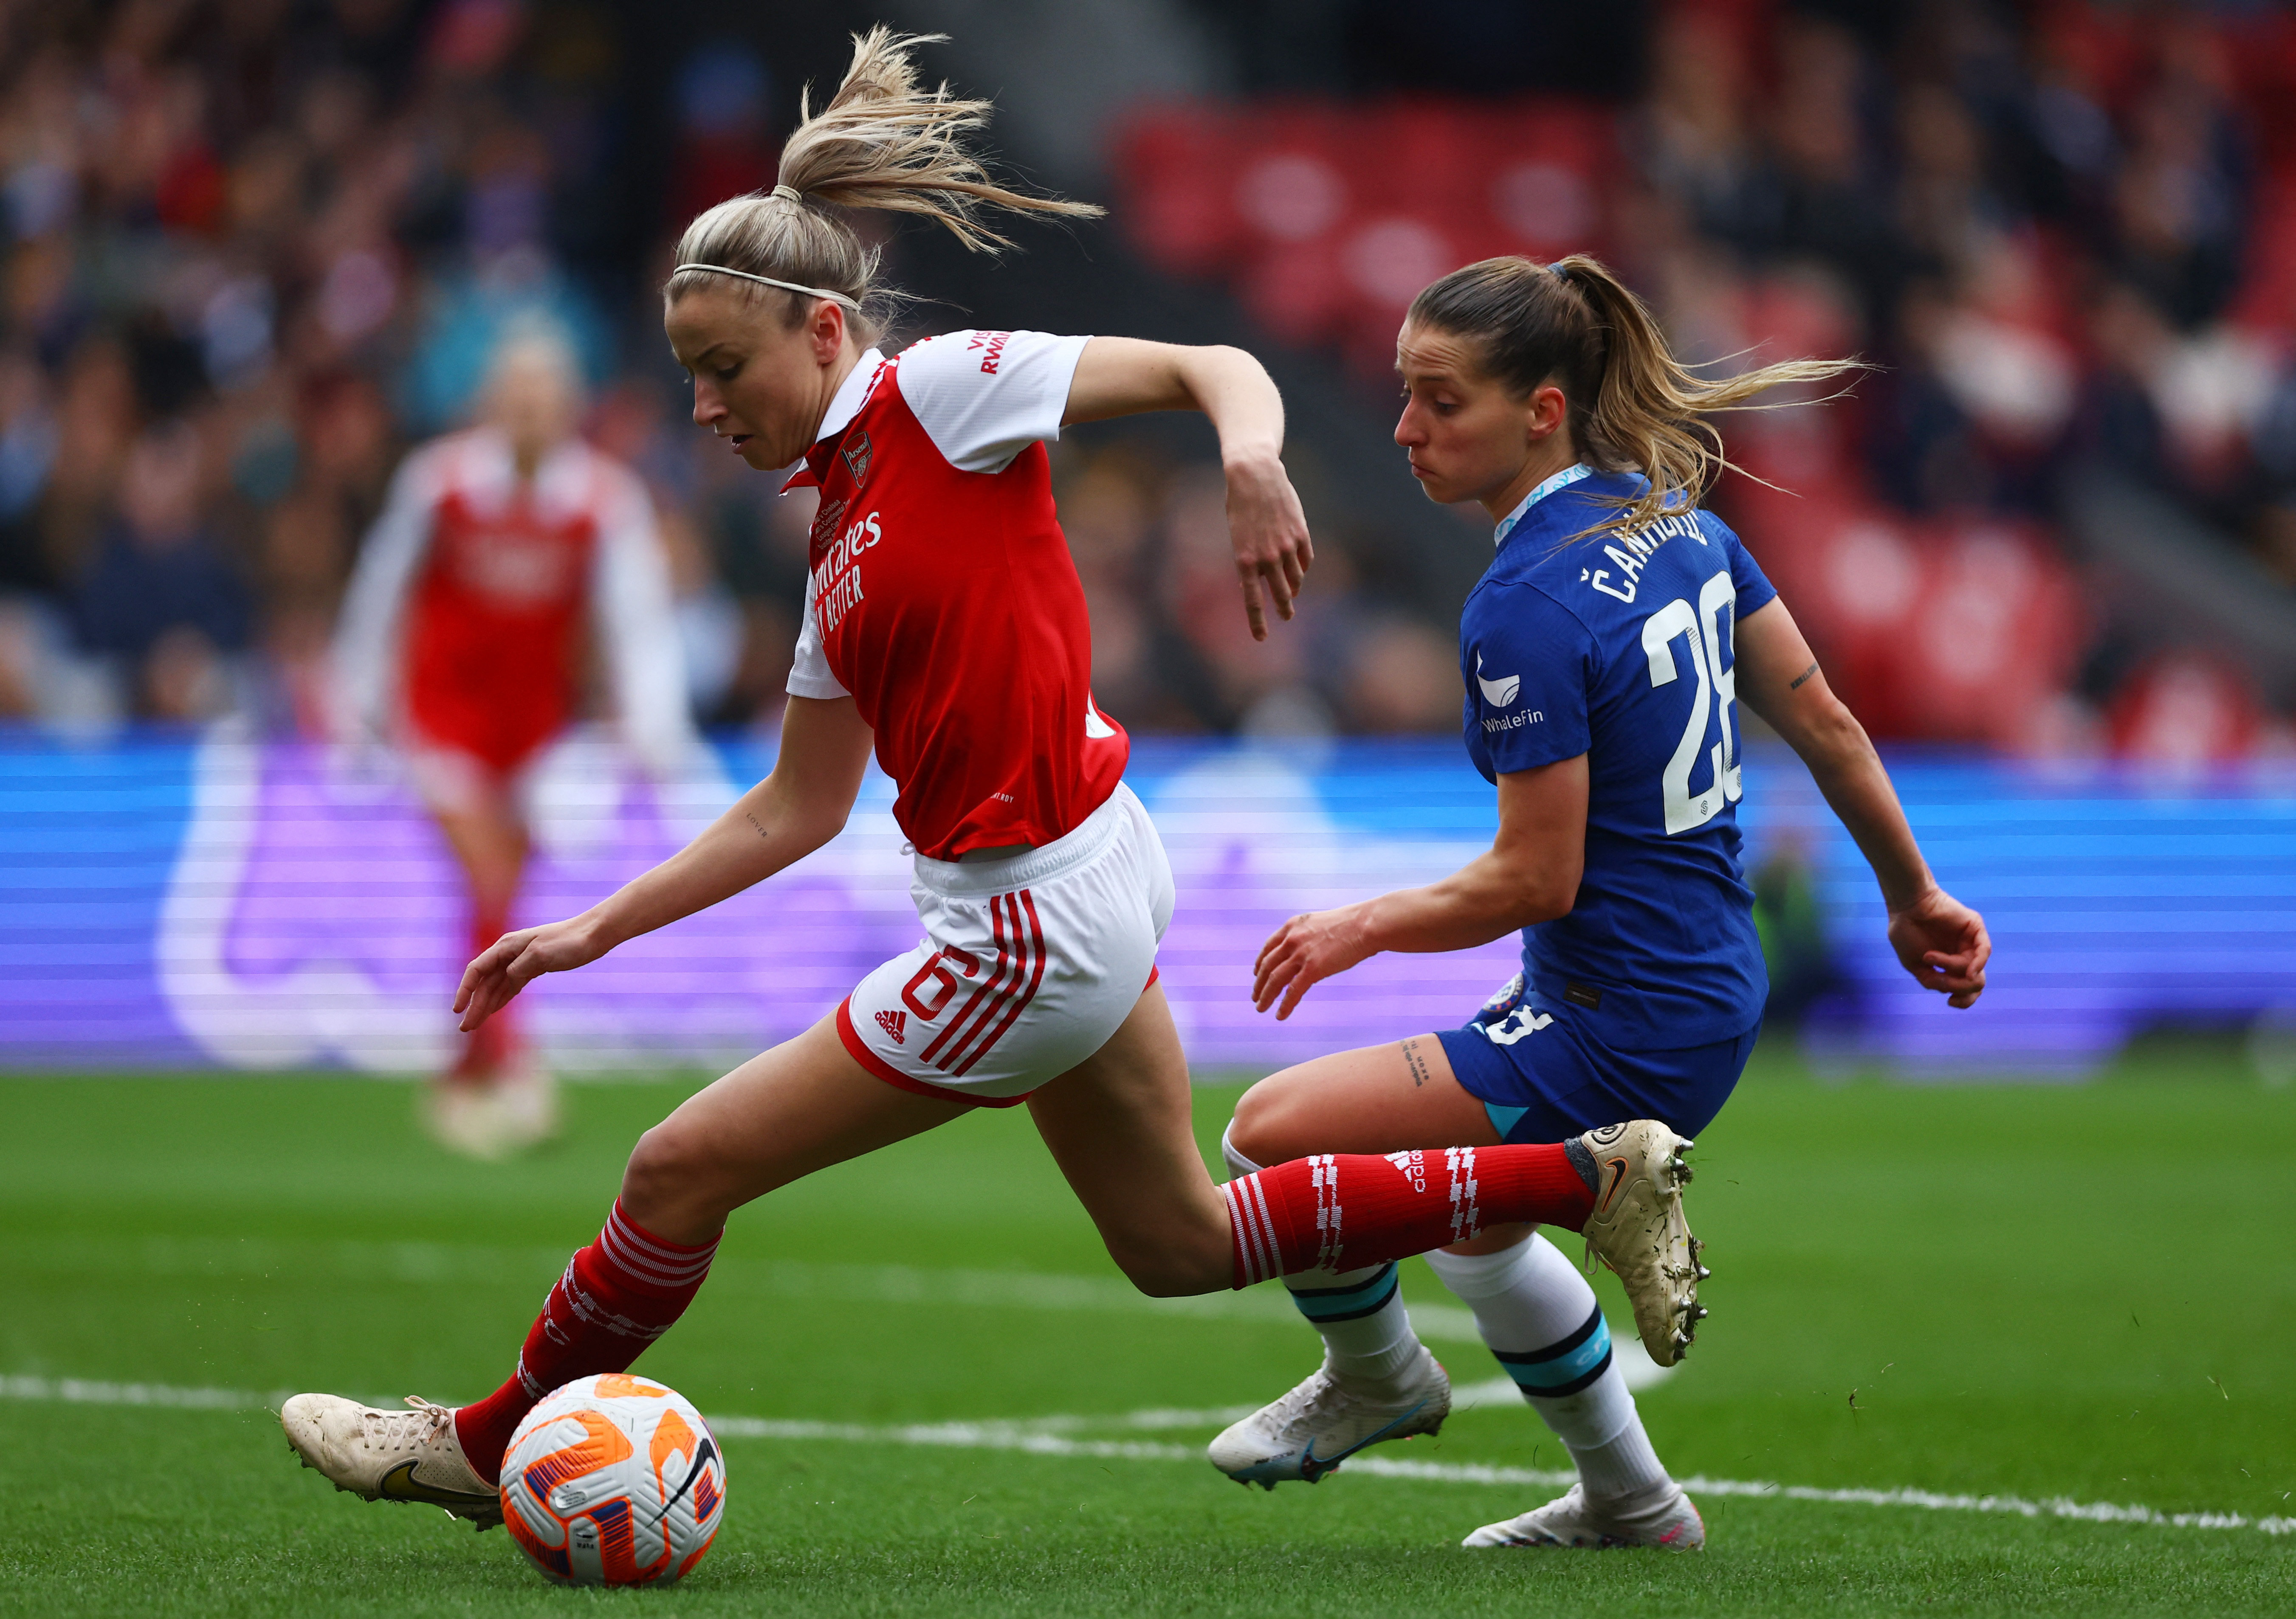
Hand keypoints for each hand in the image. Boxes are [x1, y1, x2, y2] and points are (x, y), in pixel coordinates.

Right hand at [454, 913, 612, 1031]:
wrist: (593, 935)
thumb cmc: (568, 942)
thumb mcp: (540, 955)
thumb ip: (519, 968)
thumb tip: (507, 979)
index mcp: (506, 946)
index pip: (477, 970)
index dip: (465, 990)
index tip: (457, 1010)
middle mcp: (509, 953)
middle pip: (485, 982)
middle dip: (474, 1005)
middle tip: (466, 1029)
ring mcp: (521, 960)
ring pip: (497, 986)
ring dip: (485, 1005)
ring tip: (475, 1025)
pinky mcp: (534, 968)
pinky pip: (511, 985)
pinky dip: (502, 998)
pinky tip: (494, 1010)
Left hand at [1224, 453, 1313, 640]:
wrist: (1255, 475)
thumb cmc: (1239, 505)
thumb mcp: (1236, 535)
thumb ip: (1246, 560)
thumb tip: (1252, 581)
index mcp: (1245, 560)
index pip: (1252, 600)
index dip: (1257, 621)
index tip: (1261, 638)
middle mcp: (1267, 558)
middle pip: (1280, 594)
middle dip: (1284, 609)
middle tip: (1287, 618)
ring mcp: (1286, 547)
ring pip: (1296, 579)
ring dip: (1294, 589)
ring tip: (1292, 596)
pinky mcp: (1301, 534)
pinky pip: (1305, 560)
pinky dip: (1302, 568)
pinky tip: (1300, 571)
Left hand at [1253, 904, 1375, 1019]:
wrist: (1367, 924)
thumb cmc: (1352, 924)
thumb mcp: (1320, 924)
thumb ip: (1308, 936)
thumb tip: (1307, 953)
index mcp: (1293, 926)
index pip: (1268, 947)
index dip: (1260, 963)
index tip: (1256, 973)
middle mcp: (1292, 939)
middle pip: (1267, 965)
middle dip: (1259, 983)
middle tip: (1255, 996)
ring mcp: (1301, 954)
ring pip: (1275, 979)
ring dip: (1266, 996)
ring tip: (1261, 1008)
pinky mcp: (1313, 969)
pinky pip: (1293, 991)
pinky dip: (1285, 1005)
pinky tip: (1280, 1015)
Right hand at [1886, 886, 1989, 1008]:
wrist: (1904, 905)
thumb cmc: (1905, 932)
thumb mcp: (1914, 965)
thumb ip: (1933, 980)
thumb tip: (1952, 991)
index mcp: (1949, 965)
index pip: (1967, 989)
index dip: (1964, 1001)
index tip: (1950, 1003)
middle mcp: (1963, 955)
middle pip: (1976, 983)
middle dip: (1961, 988)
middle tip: (1942, 981)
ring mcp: (1970, 942)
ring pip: (1976, 969)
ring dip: (1954, 970)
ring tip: (1931, 958)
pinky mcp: (1975, 928)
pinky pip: (1985, 951)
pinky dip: (1978, 964)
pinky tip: (1968, 970)